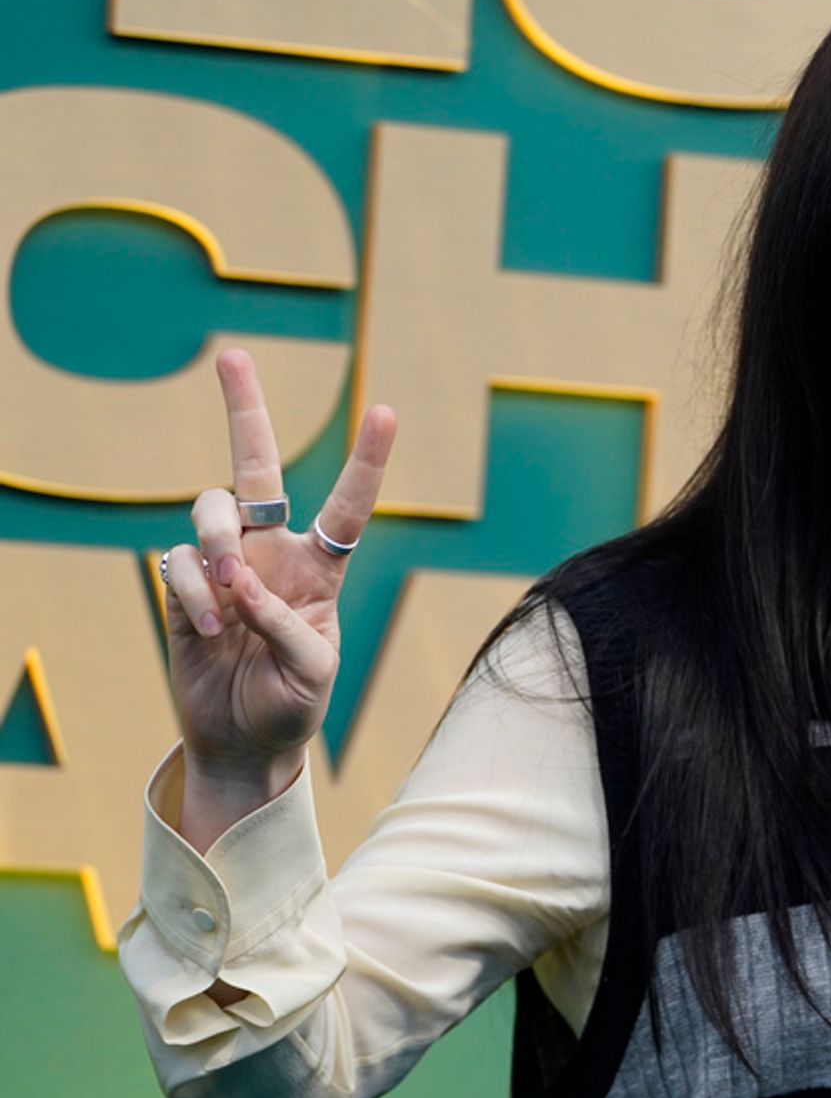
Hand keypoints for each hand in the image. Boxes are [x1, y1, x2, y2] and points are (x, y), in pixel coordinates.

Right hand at [159, 349, 394, 850]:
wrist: (242, 743)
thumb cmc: (292, 705)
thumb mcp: (312, 673)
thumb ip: (285, 625)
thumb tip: (241, 582)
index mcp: (321, 569)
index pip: (347, 506)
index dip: (366, 461)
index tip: (385, 411)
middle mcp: (272, 552)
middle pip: (256, 465)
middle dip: (243, 408)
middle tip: (231, 354)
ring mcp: (224, 564)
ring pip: (212, 508)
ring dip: (217, 540)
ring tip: (230, 590)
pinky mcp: (183, 586)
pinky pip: (178, 562)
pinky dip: (193, 594)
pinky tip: (209, 631)